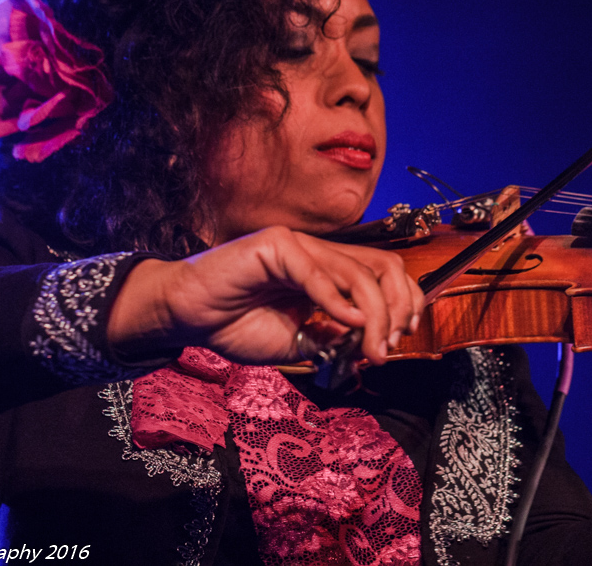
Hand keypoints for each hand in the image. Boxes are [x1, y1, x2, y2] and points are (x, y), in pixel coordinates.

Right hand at [107, 226, 423, 364]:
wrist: (187, 318)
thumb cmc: (234, 326)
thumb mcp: (297, 343)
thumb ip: (332, 339)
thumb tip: (371, 341)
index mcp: (328, 272)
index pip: (385, 273)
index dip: (404, 301)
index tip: (403, 337)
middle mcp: (320, 253)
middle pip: (383, 267)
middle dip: (397, 309)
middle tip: (387, 348)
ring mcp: (299, 245)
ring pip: (358, 271)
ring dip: (374, 314)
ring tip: (370, 347)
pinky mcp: (276, 244)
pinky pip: (317, 271)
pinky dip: (337, 299)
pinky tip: (347, 322)